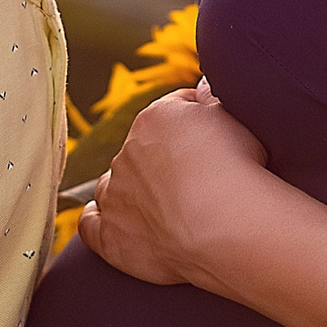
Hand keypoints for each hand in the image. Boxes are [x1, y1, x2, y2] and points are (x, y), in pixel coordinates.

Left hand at [81, 80, 266, 287]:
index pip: (173, 113)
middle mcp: (126, 154)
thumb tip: (200, 88)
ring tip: (160, 205)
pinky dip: (96, 222)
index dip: (198, 124)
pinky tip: (107, 222)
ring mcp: (116, 197)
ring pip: (113, 186)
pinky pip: (91, 226)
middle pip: (143, 152)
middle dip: (165, 162)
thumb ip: (210, 98)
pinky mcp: (111, 237)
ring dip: (130, 191)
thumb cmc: (235, 168)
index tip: (217, 141)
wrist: (227, 227)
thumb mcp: (232, 115)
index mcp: (153, 119)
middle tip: (199, 181)